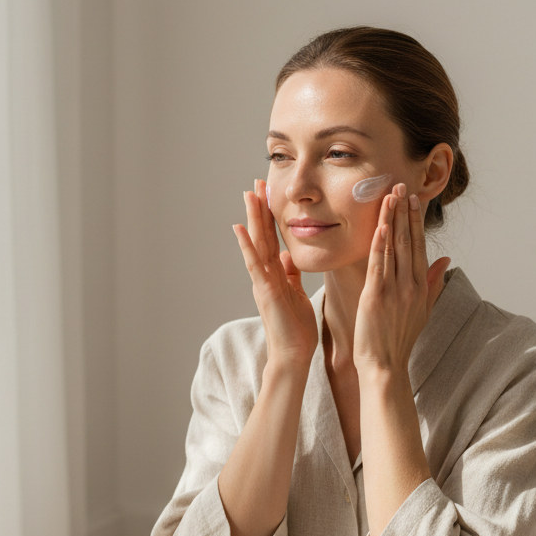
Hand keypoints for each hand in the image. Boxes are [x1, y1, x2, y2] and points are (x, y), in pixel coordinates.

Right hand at [233, 179, 318, 367]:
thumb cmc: (296, 328)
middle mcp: (265, 274)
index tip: (270, 193)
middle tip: (257, 181)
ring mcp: (262, 281)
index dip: (271, 215)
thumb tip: (288, 255)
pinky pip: (254, 264)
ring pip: (256, 243)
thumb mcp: (296, 293)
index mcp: (276, 273)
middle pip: (262, 234)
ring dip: (252, 218)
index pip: (273, 238)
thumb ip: (290, 274)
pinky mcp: (264, 290)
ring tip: (248, 194)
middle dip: (260, 208)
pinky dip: (246, 245)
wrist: (293, 354)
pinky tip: (239, 228)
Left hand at [353, 183, 450, 377]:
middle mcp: (411, 285)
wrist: (386, 366)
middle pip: (409, 241)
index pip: (420, 246)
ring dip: (393, 219)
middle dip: (406, 212)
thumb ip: (434, 282)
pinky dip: (380, 243)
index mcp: (421, 287)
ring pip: (395, 247)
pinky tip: (381, 224)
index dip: (417, 221)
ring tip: (391, 195)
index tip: (414, 199)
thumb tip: (446, 260)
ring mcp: (394, 290)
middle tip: (402, 185)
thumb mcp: (423, 310)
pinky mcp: (376, 296)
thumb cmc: (400, 340)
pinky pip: (379, 264)